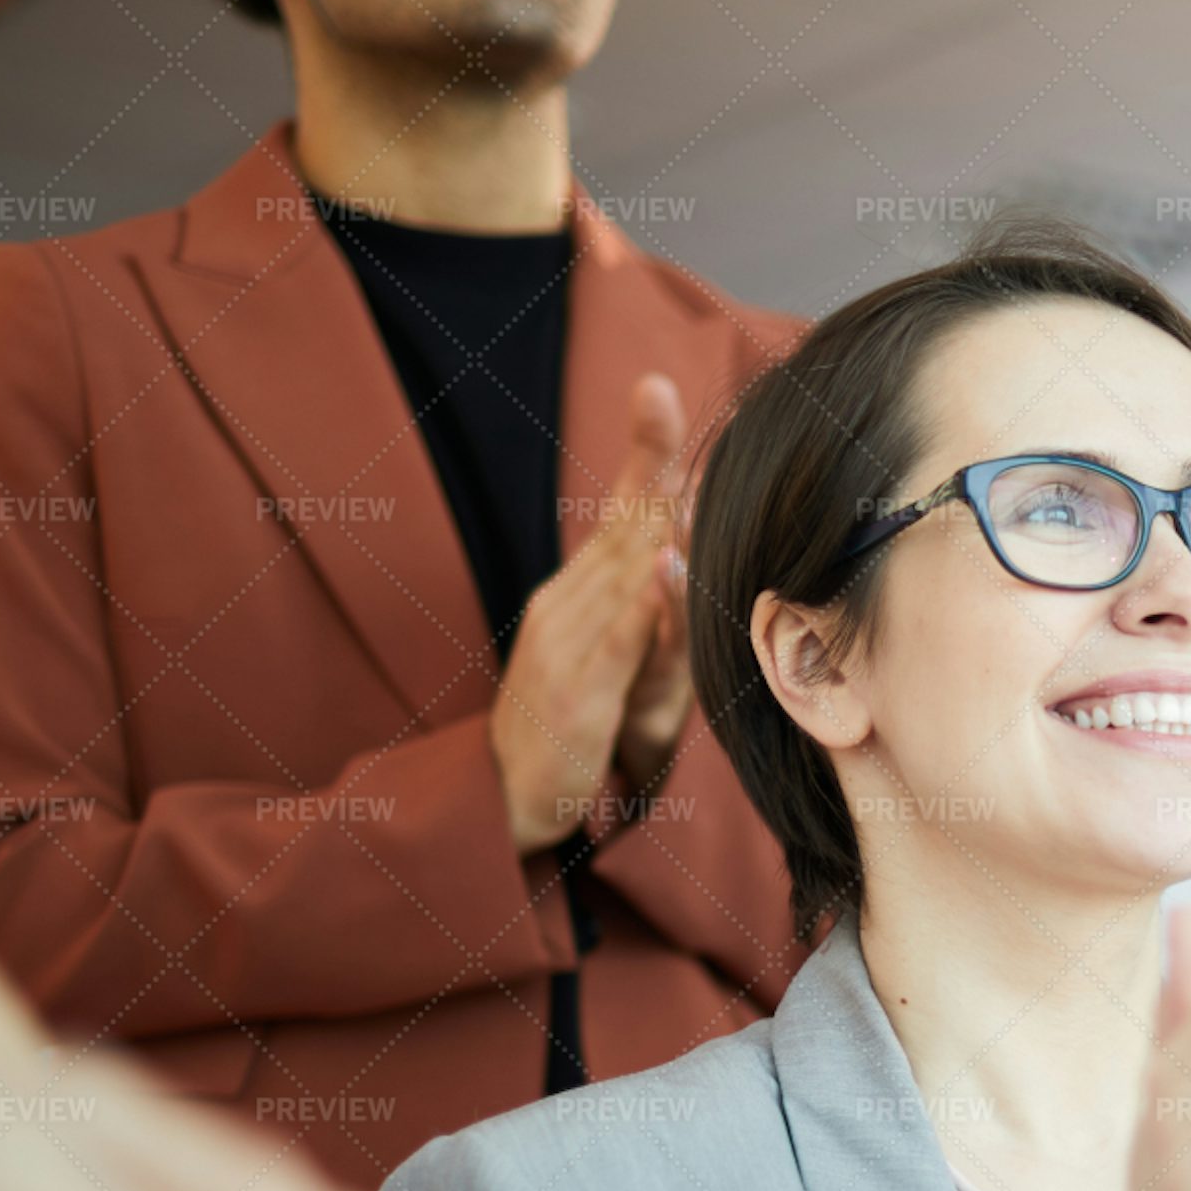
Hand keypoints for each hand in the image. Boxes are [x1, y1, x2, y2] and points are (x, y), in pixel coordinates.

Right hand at [494, 373, 686, 849]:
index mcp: (581, 594)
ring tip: (676, 467)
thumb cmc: (577, 730)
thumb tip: (680, 554)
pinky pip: (614, 650)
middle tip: (657, 394)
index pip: (620, 513)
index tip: (656, 390)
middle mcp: (568, 607)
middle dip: (642, 462)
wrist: (511, 800)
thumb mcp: (622, 665)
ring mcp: (566, 648)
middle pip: (620, 526)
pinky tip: (660, 577)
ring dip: (650, 524)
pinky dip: (639, 614)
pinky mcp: (574, 697)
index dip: (640, 455)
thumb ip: (652, 615)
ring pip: (620, 579)